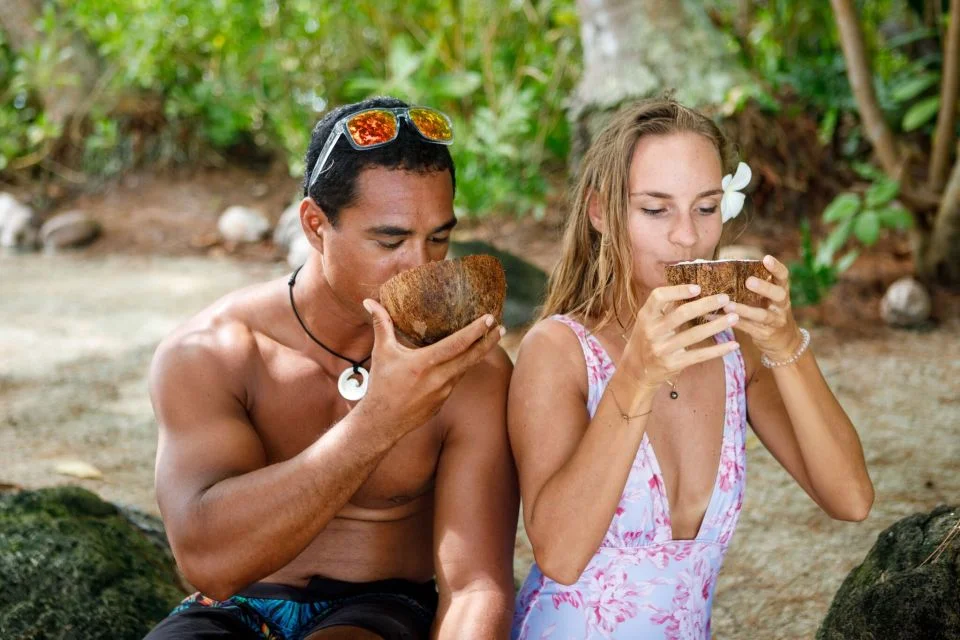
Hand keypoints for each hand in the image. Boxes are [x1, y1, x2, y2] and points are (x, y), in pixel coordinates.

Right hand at [359, 299, 503, 435]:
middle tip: (501, 326)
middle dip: (489, 341)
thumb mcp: (381, 353)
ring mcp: (444, 392)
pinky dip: (465, 366)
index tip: (490, 318)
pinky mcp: (444, 400)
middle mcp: (438, 378)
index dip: (476, 331)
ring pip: (466, 368)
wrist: (382, 423)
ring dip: (479, 353)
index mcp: (424, 364)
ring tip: (490, 338)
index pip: (457, 344)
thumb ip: (381, 325)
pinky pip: (458, 379)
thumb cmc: (381, 386)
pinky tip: (469, 357)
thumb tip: (369, 302)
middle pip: (472, 357)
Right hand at [621, 285, 740, 390]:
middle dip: (706, 304)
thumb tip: (692, 288)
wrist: (636, 371)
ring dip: (717, 325)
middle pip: (681, 314)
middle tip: (725, 298)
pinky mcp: (673, 364)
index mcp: (645, 316)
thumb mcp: (648, 322)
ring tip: (734, 318)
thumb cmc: (646, 340)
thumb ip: (665, 307)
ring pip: (694, 334)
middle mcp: (652, 332)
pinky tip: (733, 344)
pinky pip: (700, 355)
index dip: (678, 290)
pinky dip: (718, 350)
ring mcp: (663, 349)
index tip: (698, 287)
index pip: (658, 297)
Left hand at [722, 255, 802, 360]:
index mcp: (782, 291)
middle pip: (778, 294)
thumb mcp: (769, 297)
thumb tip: (724, 265)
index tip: (767, 258)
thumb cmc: (769, 310)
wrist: (784, 341)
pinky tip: (714, 317)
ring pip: (762, 315)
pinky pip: (747, 328)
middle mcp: (782, 305)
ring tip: (727, 305)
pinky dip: (731, 322)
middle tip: (749, 281)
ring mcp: (775, 321)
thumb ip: (756, 284)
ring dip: (744, 310)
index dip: (777, 268)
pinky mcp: (764, 334)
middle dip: (764, 288)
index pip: (784, 277)